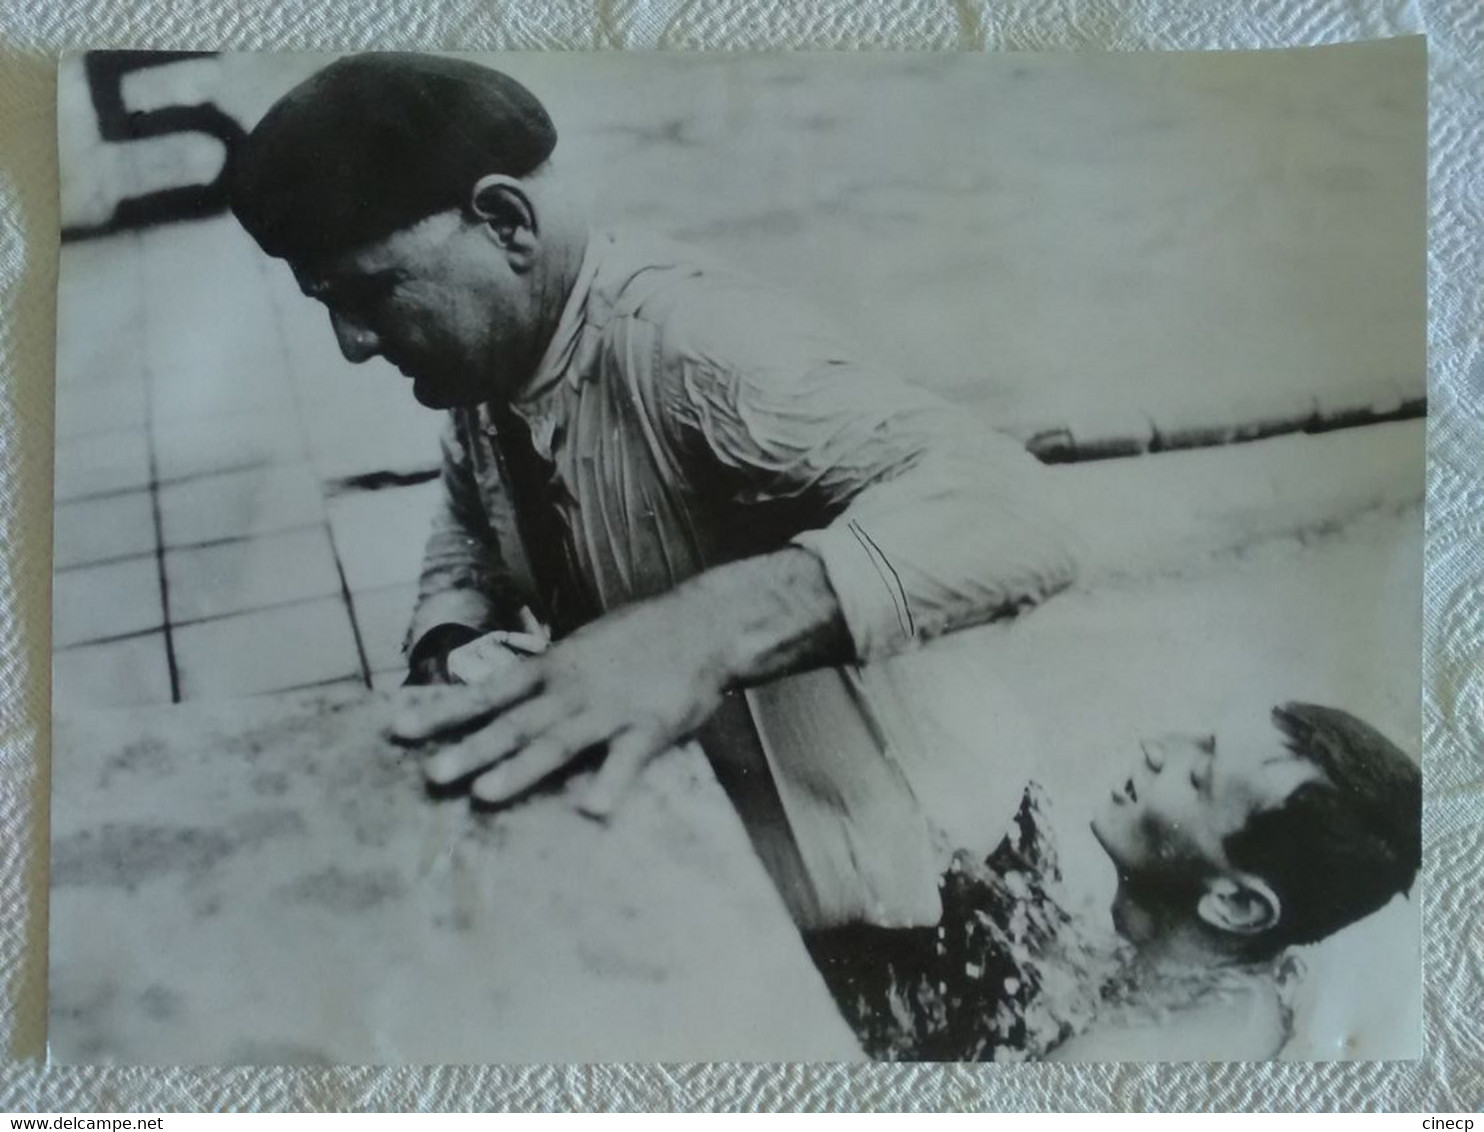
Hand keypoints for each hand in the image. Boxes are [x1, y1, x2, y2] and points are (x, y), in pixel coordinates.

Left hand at [388, 594, 729, 818]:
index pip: (487, 692)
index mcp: (553, 667)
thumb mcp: (582, 648)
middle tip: (431, 775)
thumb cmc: (639, 638)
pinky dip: (610, 783)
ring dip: (520, 768)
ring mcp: (610, 709)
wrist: (703, 623)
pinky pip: (627, 760)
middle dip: (470, 749)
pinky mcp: (650, 727)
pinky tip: (591, 811)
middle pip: (513, 722)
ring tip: (485, 794)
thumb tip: (496, 697)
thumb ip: (545, 676)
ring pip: (558, 742)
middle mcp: (572, 689)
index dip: (443, 712)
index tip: (398, 730)